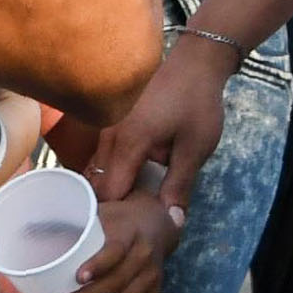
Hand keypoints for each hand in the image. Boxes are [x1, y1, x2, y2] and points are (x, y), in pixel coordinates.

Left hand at [55, 188, 179, 292]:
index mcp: (129, 233)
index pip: (116, 251)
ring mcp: (151, 276)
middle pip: (117, 283)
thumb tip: (26, 230)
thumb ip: (71, 221)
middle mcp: (144, 255)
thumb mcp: (100, 212)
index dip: (98, 266)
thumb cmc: (117, 220)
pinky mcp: (154, 291)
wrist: (157, 224)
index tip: (77, 278)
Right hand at [85, 31, 229, 217]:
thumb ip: (179, 186)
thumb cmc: (196, 104)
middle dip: (110, 206)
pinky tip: (130, 182)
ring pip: (96, 169)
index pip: (109, 192)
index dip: (118, 216)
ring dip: (110, 188)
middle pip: (96, 183)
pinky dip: (111, 173)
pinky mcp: (111, 124)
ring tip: (131, 207)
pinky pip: (102, 156)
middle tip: (131, 223)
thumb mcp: (194, 149)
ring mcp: (107, 128)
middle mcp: (109, 136)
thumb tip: (172, 222)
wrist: (194, 62)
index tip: (131, 230)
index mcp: (128, 144)